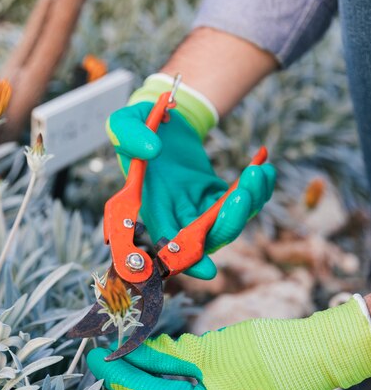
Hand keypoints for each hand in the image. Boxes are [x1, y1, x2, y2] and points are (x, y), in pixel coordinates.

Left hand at [87, 297, 370, 389]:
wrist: (314, 360)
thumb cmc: (264, 355)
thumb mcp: (206, 352)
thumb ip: (164, 355)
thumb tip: (132, 349)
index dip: (116, 373)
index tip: (93, 357)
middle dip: (133, 376)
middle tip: (114, 350)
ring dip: (153, 383)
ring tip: (136, 356)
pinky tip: (164, 370)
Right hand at [107, 75, 275, 278]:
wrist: (162, 119)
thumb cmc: (138, 127)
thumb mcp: (124, 123)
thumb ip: (128, 135)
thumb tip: (152, 150)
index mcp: (151, 205)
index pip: (167, 242)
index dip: (186, 261)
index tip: (208, 270)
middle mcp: (176, 214)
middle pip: (208, 237)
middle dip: (230, 221)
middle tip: (243, 193)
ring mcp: (199, 207)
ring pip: (230, 223)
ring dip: (249, 203)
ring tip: (258, 172)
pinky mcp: (217, 196)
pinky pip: (242, 204)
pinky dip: (258, 190)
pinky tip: (265, 167)